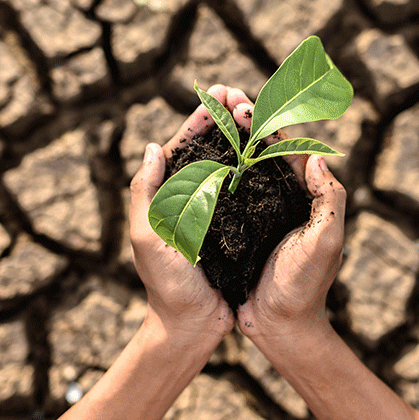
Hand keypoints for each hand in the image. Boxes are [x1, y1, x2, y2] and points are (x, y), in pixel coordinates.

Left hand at [128, 89, 237, 341]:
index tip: (218, 93)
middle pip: (209, 149)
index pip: (182, 147)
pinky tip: (273, 152)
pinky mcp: (238, 226)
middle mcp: (192, 198)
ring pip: (230, 164)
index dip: (200, 118)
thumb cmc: (166, 285)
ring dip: (243, 137)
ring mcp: (215, 211)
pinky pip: (248, 190)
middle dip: (225, 118)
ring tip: (259, 112)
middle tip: (243, 93)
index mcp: (167, 196)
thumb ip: (145, 193)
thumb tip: (153, 147)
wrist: (192, 326)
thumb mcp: (147, 237)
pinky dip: (258, 167)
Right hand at [223, 91, 346, 342]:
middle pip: (262, 150)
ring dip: (226, 139)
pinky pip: (225, 193)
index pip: (286, 149)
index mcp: (305, 197)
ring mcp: (258, 213)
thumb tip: (319, 156)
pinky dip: (213, 171)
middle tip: (222, 96)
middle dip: (243, 121)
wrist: (280, 327)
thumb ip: (330, 200)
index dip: (266, 123)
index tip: (243, 103)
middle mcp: (282, 199)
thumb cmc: (304, 286)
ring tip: (208, 115)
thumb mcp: (326, 241)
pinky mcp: (238, 229)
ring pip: (241, 166)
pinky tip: (194, 158)